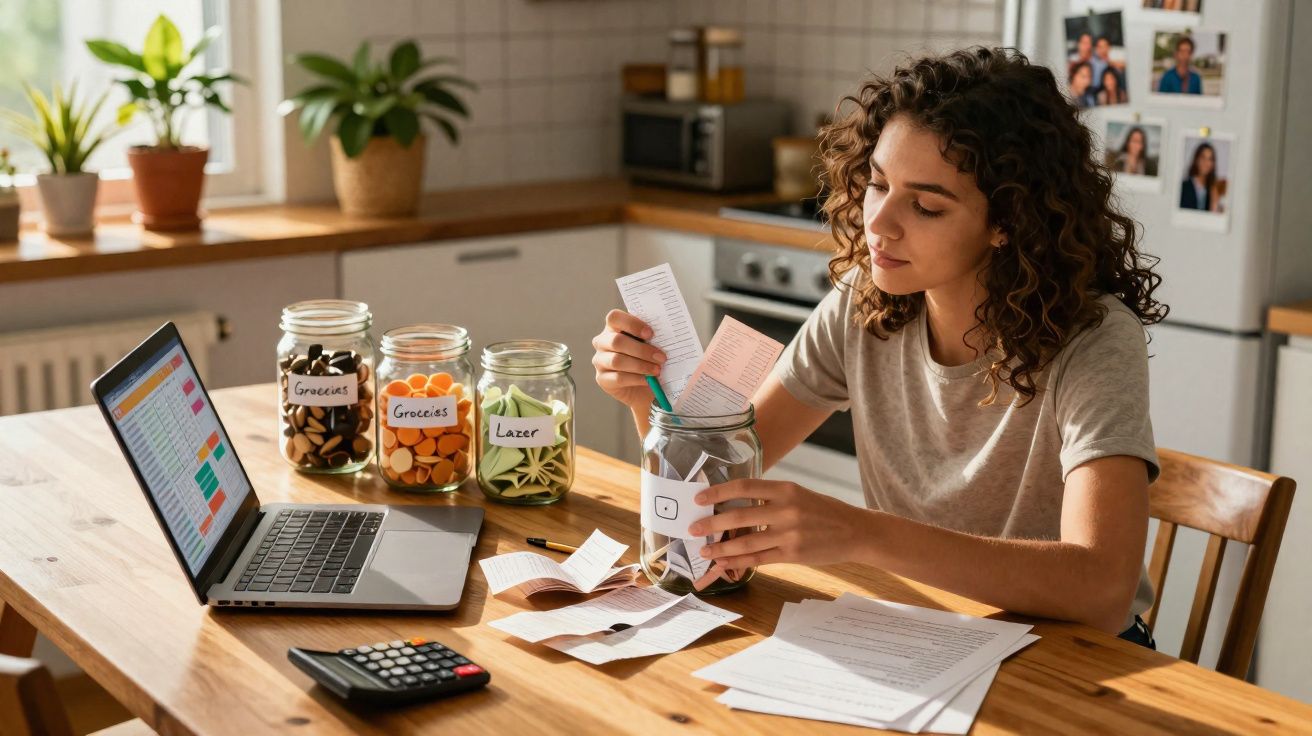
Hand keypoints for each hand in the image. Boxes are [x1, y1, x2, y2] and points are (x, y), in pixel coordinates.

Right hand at [591, 309, 665, 412]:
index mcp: (613, 327)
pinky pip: (618, 378)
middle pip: (616, 341)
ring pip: (617, 361)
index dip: (632, 324)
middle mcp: (602, 342)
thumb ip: (652, 338)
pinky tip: (648, 380)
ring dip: (641, 366)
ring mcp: (600, 361)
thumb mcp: (650, 344)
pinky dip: (636, 379)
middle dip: (642, 350)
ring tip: (657, 370)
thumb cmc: (647, 358)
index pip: (614, 317)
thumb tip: (665, 336)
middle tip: (661, 357)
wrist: (643, 386)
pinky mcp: (602, 379)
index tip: (651, 334)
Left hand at [688, 480, 869, 573]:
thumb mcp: (799, 494)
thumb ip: (771, 498)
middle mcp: (785, 509)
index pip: (744, 487)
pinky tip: (724, 562)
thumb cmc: (824, 511)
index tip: (700, 498)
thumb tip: (736, 504)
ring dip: (721, 547)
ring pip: (745, 542)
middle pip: (739, 517)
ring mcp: (789, 534)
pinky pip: (758, 559)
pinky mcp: (793, 554)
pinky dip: (738, 561)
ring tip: (704, 549)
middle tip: (693, 527)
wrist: (856, 531)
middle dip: (712, 523)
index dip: (718, 492)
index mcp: (785, 489)